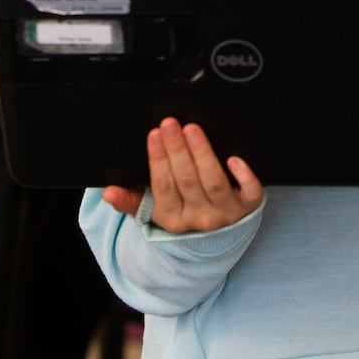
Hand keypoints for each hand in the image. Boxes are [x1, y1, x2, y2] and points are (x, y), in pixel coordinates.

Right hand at [102, 118, 262, 231]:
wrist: (218, 235)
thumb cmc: (183, 211)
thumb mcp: (154, 210)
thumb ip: (130, 200)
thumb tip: (108, 192)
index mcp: (173, 219)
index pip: (163, 186)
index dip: (158, 159)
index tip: (155, 133)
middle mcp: (200, 219)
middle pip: (187, 180)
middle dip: (177, 149)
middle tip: (171, 123)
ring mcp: (226, 213)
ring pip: (214, 182)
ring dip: (202, 153)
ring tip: (192, 129)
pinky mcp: (249, 205)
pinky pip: (250, 191)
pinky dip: (244, 175)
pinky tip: (235, 157)